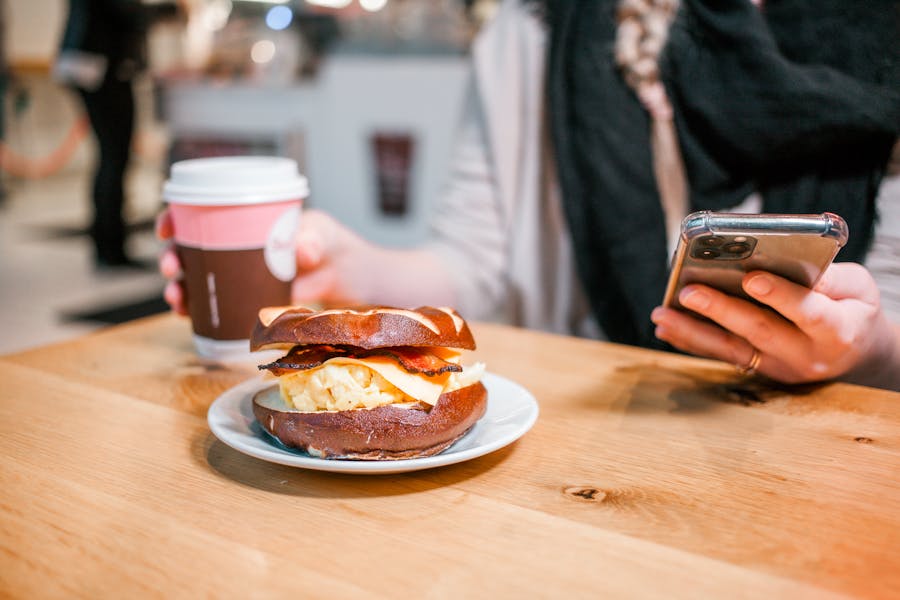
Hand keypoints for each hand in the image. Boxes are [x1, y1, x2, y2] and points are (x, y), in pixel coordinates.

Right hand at [155, 208, 374, 314]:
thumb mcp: (322, 235)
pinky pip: (215, 304)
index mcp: (246, 222)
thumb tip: (301, 250)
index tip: (167, 227)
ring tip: (176, 298)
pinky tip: (187, 316)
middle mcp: (236, 247)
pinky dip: (198, 310)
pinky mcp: (248, 300)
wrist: (348, 277)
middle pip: (190, 249)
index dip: (177, 218)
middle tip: (171, 268)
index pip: (202, 214)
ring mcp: (240, 276)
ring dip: (179, 287)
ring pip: (198, 280)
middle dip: (172, 258)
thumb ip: (312, 239)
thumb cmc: (333, 244)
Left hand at [650, 263, 899, 389]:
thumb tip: (785, 262)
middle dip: (721, 310)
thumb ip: (829, 279)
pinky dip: (691, 342)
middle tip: (689, 292)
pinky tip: (665, 328)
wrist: (856, 351)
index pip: (809, 313)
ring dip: (692, 331)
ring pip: (733, 349)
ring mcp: (780, 367)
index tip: (751, 278)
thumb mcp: (858, 288)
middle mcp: (807, 355)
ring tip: (662, 314)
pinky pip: (722, 355)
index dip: (781, 296)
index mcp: (839, 331)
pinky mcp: (760, 370)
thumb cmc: (852, 308)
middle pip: (761, 332)